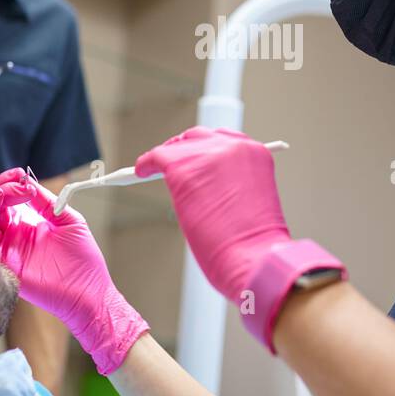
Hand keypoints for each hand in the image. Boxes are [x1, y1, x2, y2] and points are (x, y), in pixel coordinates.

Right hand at [0, 168, 147, 374]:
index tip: (18, 175)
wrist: (89, 294)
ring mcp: (10, 251)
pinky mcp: (7, 268)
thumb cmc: (84, 260)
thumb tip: (27, 182)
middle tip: (12, 184)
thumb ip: (47, 202)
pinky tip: (1, 216)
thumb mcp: (69, 221)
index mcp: (30, 223)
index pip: (9, 197)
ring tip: (4, 195)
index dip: (10, 183)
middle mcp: (15, 236)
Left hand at [135, 127, 345, 352]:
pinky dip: (145, 165)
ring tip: (151, 168)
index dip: (204, 149)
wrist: (254, 257)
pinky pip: (156, 157)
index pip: (224, 140)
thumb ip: (231, 184)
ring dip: (166, 159)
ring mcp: (208, 155)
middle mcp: (233, 146)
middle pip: (199, 137)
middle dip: (184, 150)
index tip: (193, 156)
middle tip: (171, 164)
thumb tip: (202, 184)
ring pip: (177, 147)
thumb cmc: (254, 244)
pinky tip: (139, 172)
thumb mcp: (250, 201)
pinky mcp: (183, 168)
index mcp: (255, 153)